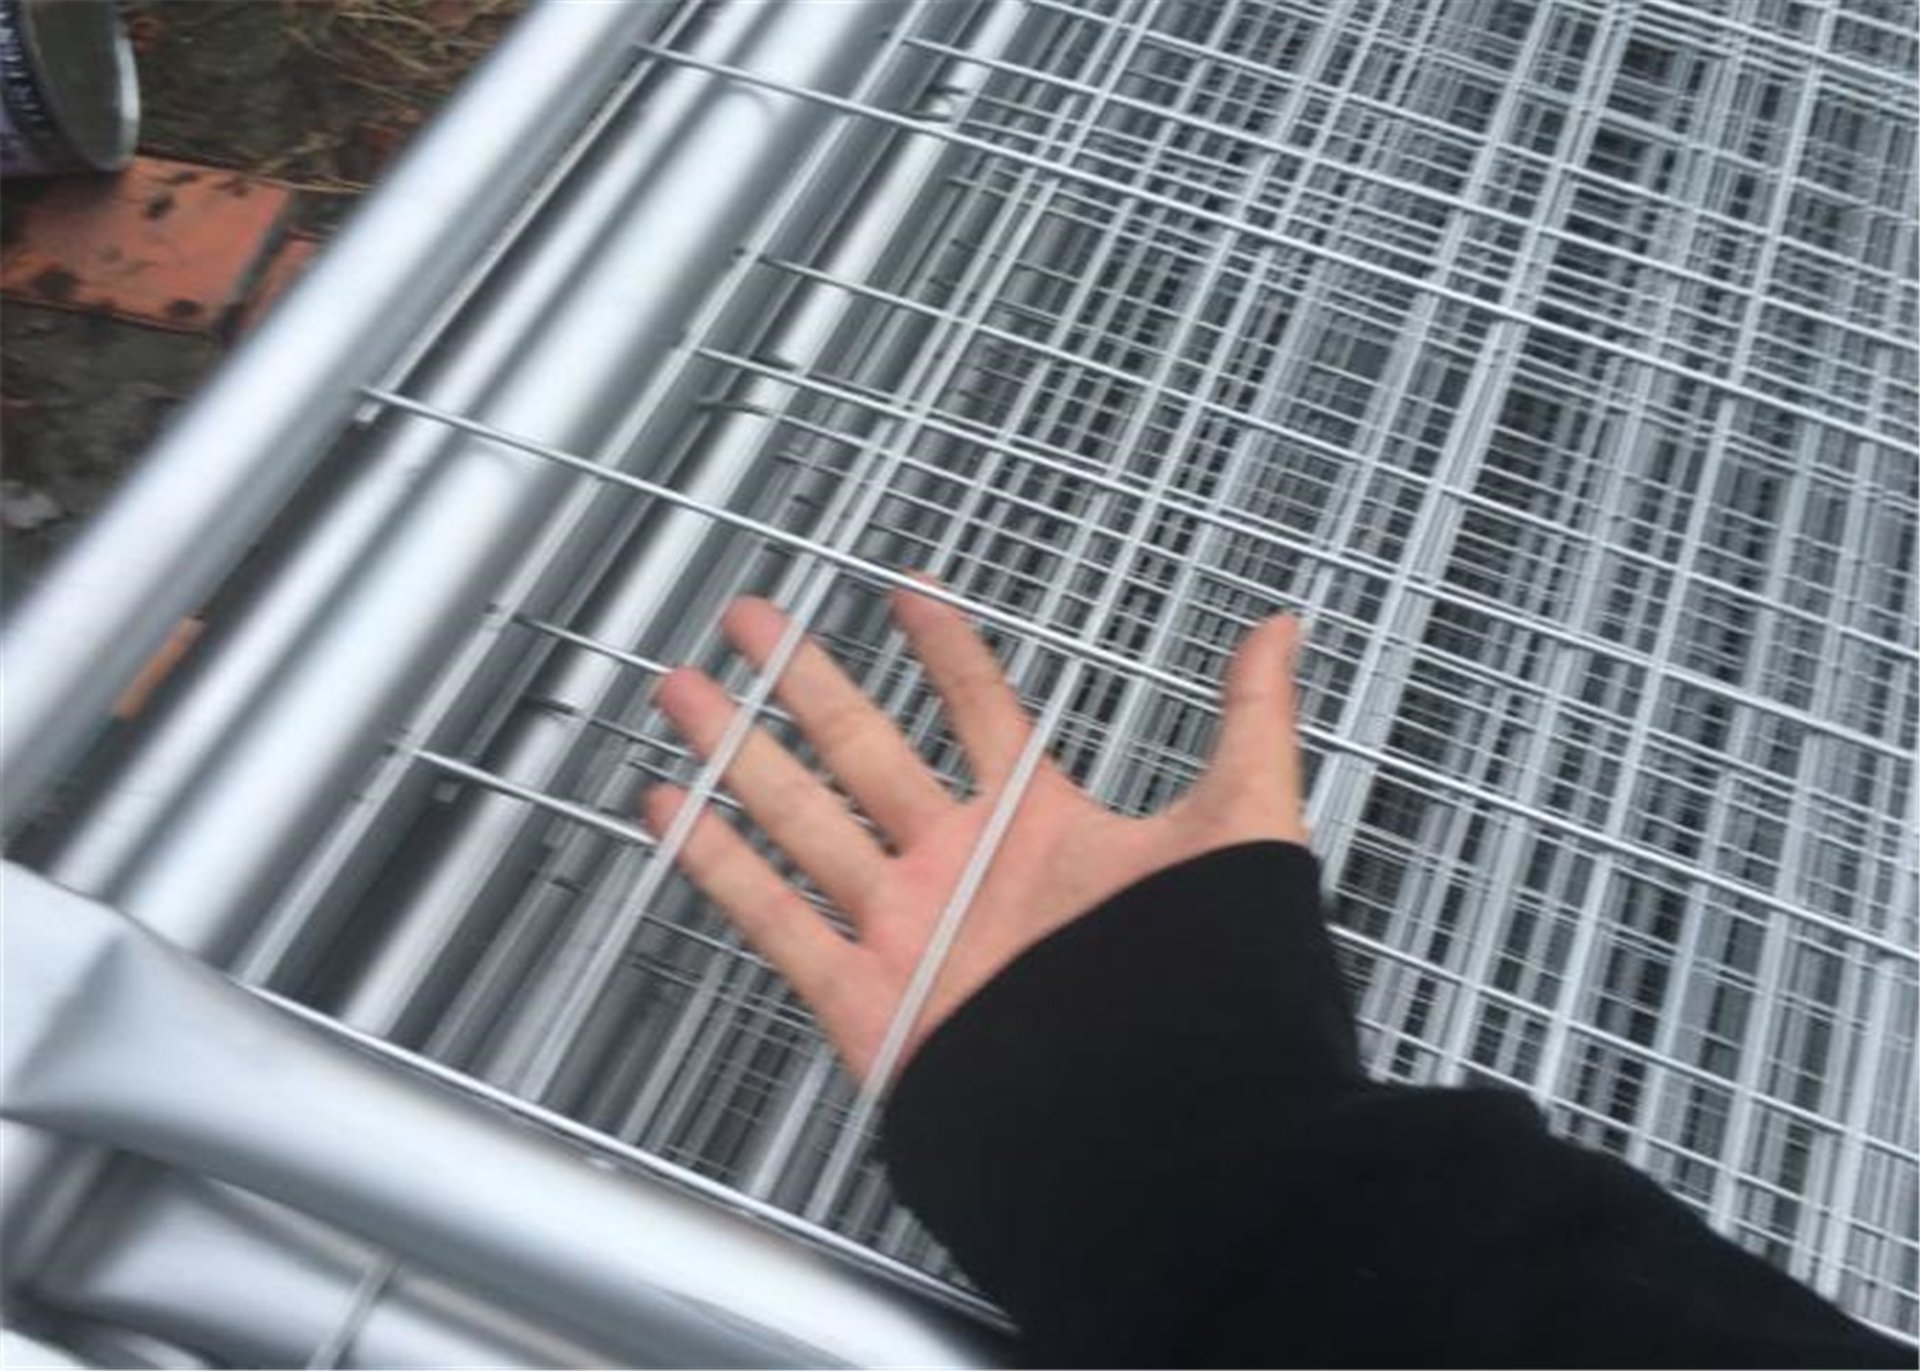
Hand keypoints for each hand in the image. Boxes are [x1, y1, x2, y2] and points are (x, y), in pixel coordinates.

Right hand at [643, 586, 1309, 1083]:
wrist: (1165, 1126)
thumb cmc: (1210, 985)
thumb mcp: (1242, 830)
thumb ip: (1251, 722)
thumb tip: (1282, 627)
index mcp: (1039, 823)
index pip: (979, 710)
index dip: (944, 649)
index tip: (905, 591)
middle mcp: (961, 864)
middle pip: (861, 747)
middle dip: (802, 681)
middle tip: (749, 616)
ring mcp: (905, 924)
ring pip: (801, 816)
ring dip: (738, 752)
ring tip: (684, 690)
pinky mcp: (863, 993)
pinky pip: (775, 917)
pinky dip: (716, 865)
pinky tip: (671, 808)